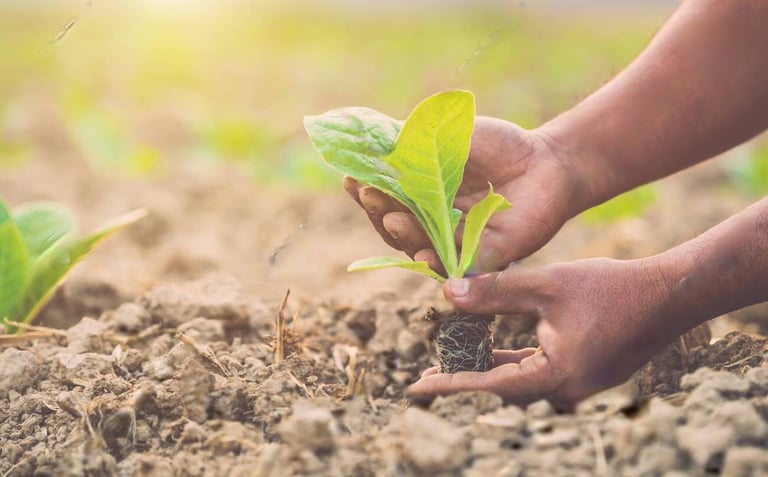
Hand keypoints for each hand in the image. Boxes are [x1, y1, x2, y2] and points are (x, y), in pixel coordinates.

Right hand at [344, 117, 584, 273]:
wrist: (547, 160)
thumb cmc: (497, 146)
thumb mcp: (445, 137)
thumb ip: (409, 142)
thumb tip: (366, 141)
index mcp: (419, 196)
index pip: (383, 199)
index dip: (364, 191)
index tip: (349, 177)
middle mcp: (432, 224)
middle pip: (394, 227)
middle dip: (378, 211)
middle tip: (369, 194)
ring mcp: (455, 245)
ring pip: (418, 248)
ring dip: (401, 235)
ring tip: (393, 218)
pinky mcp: (483, 261)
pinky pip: (455, 268)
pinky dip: (437, 265)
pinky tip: (422, 255)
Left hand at [407, 257, 684, 406]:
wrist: (669, 295)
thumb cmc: (610, 287)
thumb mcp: (546, 284)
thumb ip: (496, 291)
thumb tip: (447, 292)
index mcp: (555, 376)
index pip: (488, 385)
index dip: (449, 384)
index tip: (415, 388)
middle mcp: (566, 390)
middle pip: (502, 389)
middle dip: (465, 379)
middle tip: (428, 375)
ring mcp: (579, 385)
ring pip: (521, 381)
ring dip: (489, 370)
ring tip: (453, 363)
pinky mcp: (586, 373)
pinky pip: (539, 373)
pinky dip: (514, 361)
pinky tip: (494, 350)